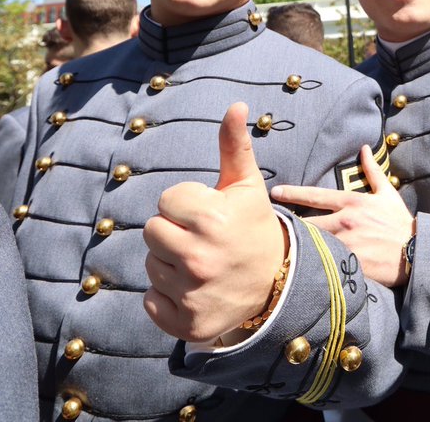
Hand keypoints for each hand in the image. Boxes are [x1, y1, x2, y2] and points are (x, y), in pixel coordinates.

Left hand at [143, 102, 287, 342]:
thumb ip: (234, 146)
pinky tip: (194, 290)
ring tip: (202, 263)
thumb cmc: (254, 227)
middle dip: (174, 232)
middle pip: (152, 232)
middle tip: (203, 240)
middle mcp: (199, 257)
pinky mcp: (185, 322)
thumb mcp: (246, 186)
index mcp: (211, 219)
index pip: (165, 202)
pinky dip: (166, 298)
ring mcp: (191, 293)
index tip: (209, 215)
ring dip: (170, 264)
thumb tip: (236, 106)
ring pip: (151, 266)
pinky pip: (150, 301)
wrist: (279, 283)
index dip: (186, 205)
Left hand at [271, 145, 413, 287]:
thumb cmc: (400, 223)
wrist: (416, 252)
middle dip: (291, 226)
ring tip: (281, 248)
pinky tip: (301, 267)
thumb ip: (372, 171)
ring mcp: (346, 243)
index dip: (293, 193)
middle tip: (272, 228)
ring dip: (299, 245)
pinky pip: (324, 263)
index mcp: (352, 202)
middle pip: (307, 222)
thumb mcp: (388, 194)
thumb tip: (364, 148)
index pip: (315, 195)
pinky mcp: (348, 263)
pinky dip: (313, 263)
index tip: (276, 192)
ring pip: (312, 243)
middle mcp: (345, 221)